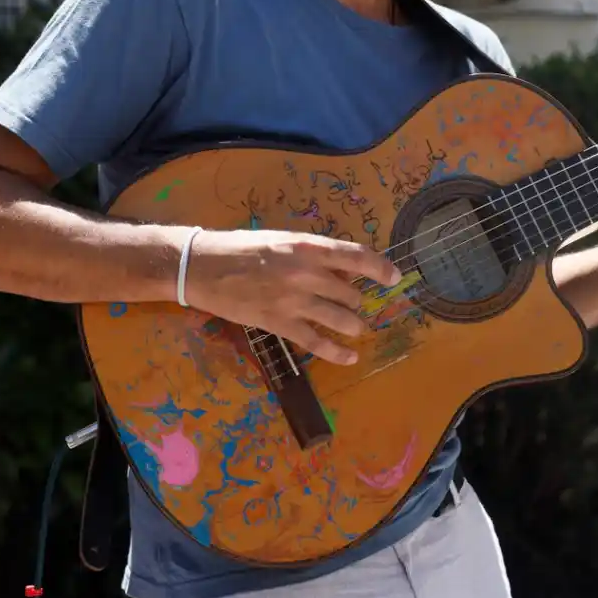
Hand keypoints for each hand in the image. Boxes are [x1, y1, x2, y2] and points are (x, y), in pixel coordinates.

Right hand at [181, 229, 401, 365]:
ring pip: (341, 318)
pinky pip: (317, 343)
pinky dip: (338, 352)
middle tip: (352, 302)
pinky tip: (351, 357)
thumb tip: (343, 271)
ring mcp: (294, 301)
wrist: (202, 267)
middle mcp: (306, 273)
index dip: (381, 268)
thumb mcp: (283, 240)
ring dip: (353, 324)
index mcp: (307, 247)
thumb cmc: (242, 248)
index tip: (395, 277)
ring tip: (356, 327)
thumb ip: (313, 254)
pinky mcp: (280, 324)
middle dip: (356, 299)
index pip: (357, 256)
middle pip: (351, 292)